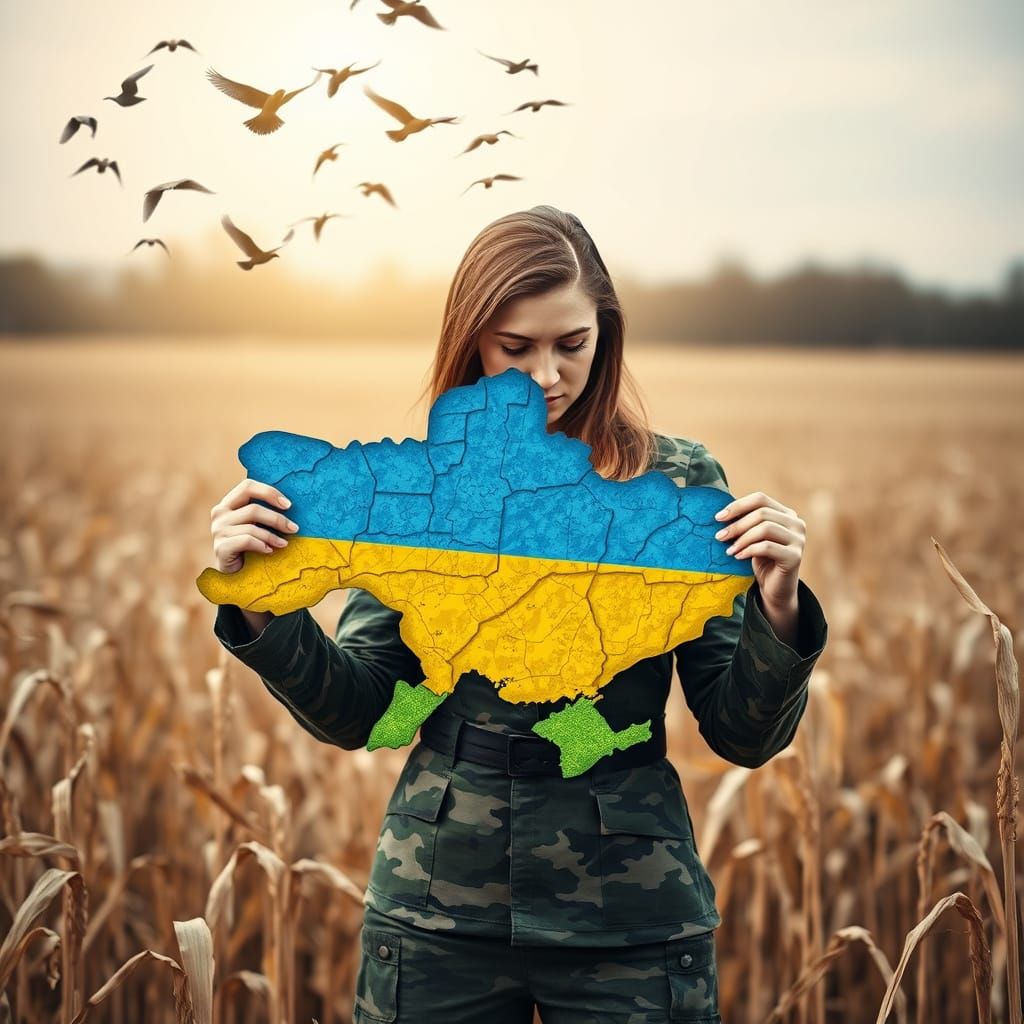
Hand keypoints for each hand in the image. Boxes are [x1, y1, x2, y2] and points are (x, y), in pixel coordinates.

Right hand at [210, 478, 297, 574]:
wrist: (232, 572)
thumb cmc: (248, 545)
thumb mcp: (254, 524)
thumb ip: (263, 512)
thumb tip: (289, 504)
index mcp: (228, 503)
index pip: (247, 486)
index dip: (269, 492)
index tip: (288, 505)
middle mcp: (220, 513)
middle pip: (253, 508)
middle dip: (277, 519)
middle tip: (294, 528)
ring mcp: (218, 530)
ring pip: (252, 527)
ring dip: (273, 536)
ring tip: (284, 543)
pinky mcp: (221, 547)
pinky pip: (247, 541)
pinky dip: (262, 545)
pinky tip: (269, 551)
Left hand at [713, 491, 804, 612]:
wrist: (774, 588)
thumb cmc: (761, 560)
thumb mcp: (752, 536)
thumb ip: (745, 521)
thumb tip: (721, 513)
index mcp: (786, 514)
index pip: (760, 499)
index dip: (738, 505)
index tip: (718, 517)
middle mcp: (797, 523)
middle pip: (762, 513)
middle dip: (737, 525)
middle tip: (719, 536)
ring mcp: (799, 539)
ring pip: (765, 528)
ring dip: (742, 539)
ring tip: (728, 549)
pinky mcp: (795, 556)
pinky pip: (767, 547)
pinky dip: (748, 550)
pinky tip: (738, 556)